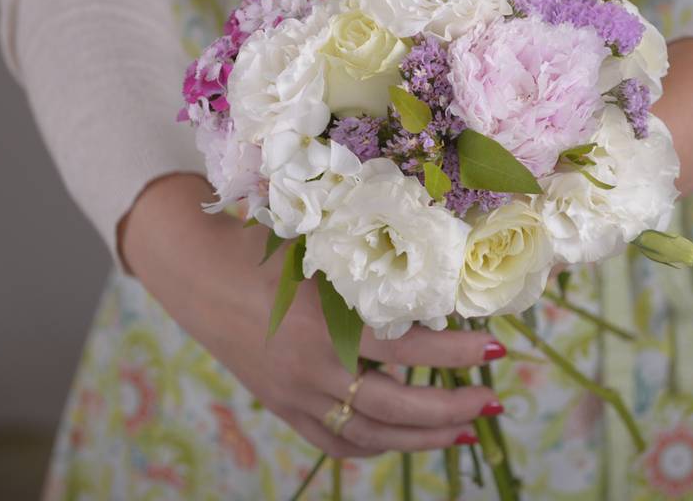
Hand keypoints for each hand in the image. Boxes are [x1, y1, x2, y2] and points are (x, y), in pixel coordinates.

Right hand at [121, 174, 504, 457]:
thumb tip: (439, 268)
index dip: (457, 354)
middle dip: (452, 409)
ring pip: (370, 434)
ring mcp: (295, 396)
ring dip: (424, 437)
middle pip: (396, 408)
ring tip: (466, 429)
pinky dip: (374, 444)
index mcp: (325, 325)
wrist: (195, 272)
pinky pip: (335, 442)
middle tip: (493, 400)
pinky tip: (403, 437)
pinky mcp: (283, 408)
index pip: (408, 352)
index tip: (496, 347)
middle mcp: (312, 370)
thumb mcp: (319, 250)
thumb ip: (370, 268)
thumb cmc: (262, 248)